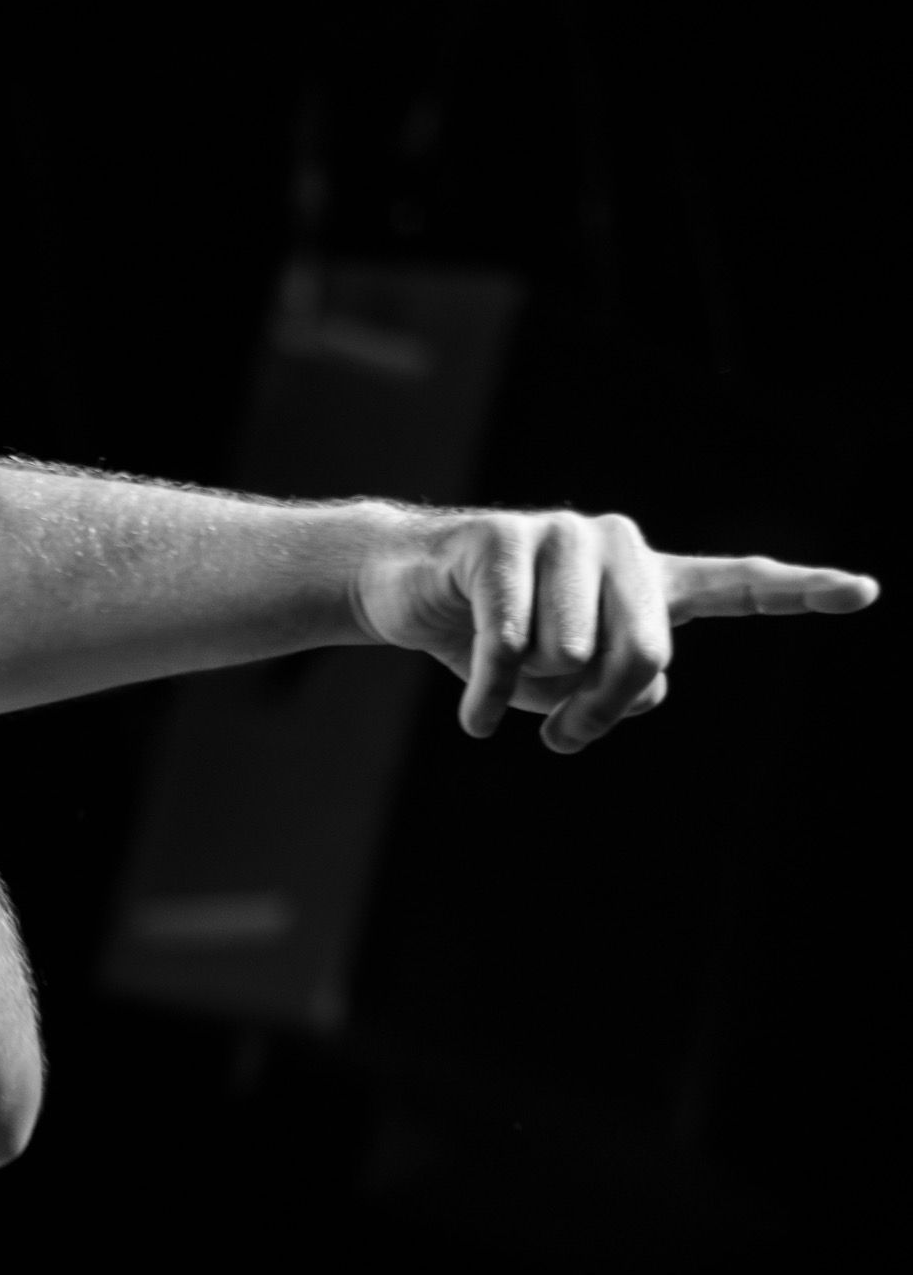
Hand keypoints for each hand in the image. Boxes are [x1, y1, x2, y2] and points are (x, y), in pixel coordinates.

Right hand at [354, 508, 875, 752]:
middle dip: (599, 712)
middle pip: (647, 654)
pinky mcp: (501, 541)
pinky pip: (510, 645)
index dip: (801, 593)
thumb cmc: (500, 640)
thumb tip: (647, 689)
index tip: (865, 592)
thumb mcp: (571, 684)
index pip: (736, 584)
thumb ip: (626, 690)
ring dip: (530, 690)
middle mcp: (618, 545)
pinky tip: (477, 718)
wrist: (409, 590)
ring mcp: (561, 534)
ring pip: (570, 655)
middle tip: (565, 740)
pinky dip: (490, 699)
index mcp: (648, 578)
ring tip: (503, 679)